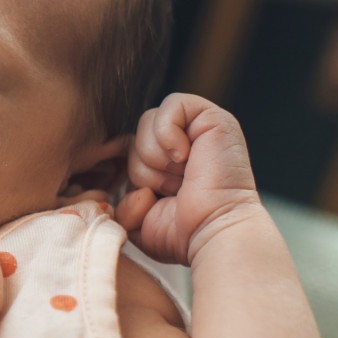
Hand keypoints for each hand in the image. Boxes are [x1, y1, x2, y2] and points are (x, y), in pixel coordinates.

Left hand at [114, 94, 266, 265]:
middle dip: (145, 169)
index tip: (158, 199)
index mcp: (165, 162)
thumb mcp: (138, 220)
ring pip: (148, 121)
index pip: (127, 149)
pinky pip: (171, 105)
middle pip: (134, 135)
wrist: (214, 231)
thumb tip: (135, 188)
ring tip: (183, 177)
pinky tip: (185, 158)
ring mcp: (198, 127)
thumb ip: (123, 202)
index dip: (136, 176)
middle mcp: (182, 142)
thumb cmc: (182, 232)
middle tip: (175, 189)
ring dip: (156, 158)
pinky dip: (168, 134)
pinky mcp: (212, 117)